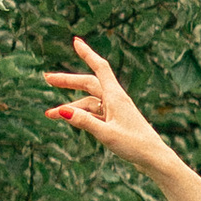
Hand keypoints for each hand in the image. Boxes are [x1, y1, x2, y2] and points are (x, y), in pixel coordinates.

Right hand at [45, 38, 200, 200]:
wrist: (154, 158)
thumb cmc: (135, 146)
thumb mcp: (106, 134)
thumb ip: (84, 122)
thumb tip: (61, 110)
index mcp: (116, 97)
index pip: (100, 68)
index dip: (87, 54)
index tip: (76, 41)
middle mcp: (115, 100)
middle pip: (89, 83)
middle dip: (68, 81)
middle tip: (47, 78)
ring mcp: (115, 111)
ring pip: (88, 102)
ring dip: (69, 106)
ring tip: (48, 115)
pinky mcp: (115, 122)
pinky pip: (93, 113)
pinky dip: (80, 115)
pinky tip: (66, 119)